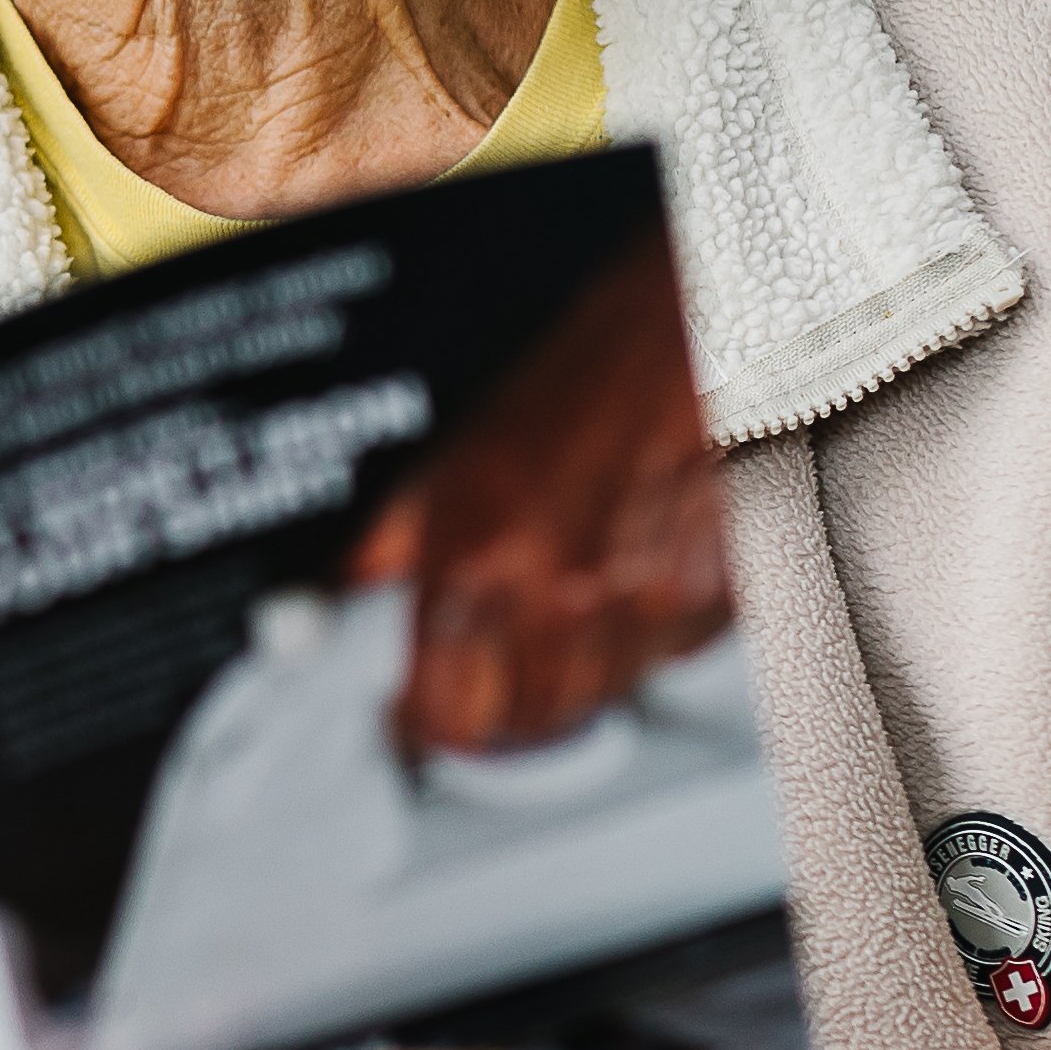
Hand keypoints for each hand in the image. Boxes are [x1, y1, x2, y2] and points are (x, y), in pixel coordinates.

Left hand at [346, 219, 731, 757]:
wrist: (694, 321)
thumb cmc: (584, 370)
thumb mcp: (459, 450)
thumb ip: (391, 542)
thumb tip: (333, 602)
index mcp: (478, 556)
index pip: (441, 716)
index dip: (427, 722)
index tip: (419, 713)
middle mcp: (560, 591)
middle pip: (522, 729)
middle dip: (501, 708)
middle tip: (494, 669)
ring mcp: (645, 602)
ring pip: (598, 701)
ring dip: (575, 675)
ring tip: (570, 605)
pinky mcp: (717, 598)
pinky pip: (666, 658)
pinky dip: (648, 636)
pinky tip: (636, 571)